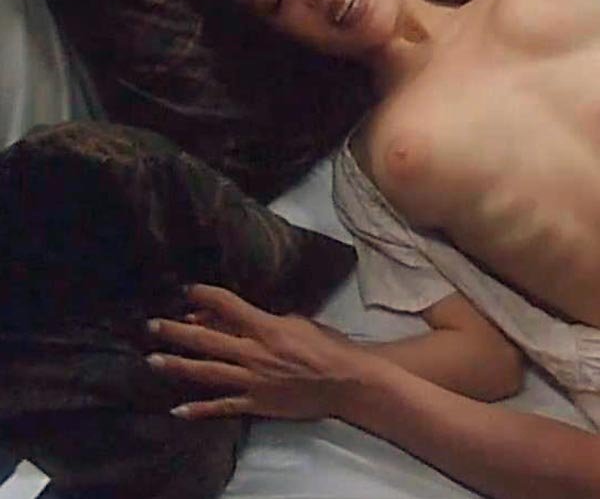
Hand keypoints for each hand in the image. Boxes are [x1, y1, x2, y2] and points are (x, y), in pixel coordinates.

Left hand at [146, 284, 378, 420]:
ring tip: (153, 360)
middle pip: (206, 339)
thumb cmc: (330, 347)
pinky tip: (177, 409)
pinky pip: (223, 406)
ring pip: (206, 371)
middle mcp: (254, 353)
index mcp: (267, 328)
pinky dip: (199, 409)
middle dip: (176, 331)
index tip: (187, 290)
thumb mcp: (300, 322)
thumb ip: (268, 320)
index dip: (204, 295)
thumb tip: (239, 319)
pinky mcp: (256, 403)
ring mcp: (252, 380)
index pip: (227, 305)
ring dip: (177, 365)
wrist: (347, 381)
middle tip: (152, 325)